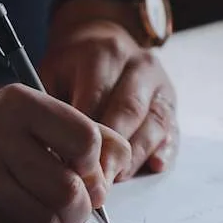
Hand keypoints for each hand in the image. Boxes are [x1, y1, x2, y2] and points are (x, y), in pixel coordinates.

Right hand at [0, 84, 131, 222]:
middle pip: (68, 189)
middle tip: (76, 207)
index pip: (85, 139)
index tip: (84, 168)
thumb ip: (89, 134)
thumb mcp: (40, 117)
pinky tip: (15, 211)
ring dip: (53, 222)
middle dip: (81, 207)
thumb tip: (116, 171)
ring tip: (45, 208)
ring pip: (44, 218)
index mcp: (21, 104)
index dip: (94, 164)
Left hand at [42, 20, 178, 180]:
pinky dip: (165, 150)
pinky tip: (154, 166)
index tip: (71, 165)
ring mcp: (160, 84)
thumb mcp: (52, 74)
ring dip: (135, 156)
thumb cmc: (71, 67)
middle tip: (95, 182)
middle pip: (129, 111)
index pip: (96, 98)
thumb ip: (51, 107)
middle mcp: (138, 65)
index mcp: (104, 53)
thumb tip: (49, 152)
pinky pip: (173, 129)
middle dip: (112, 151)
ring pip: (154, 123)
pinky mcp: (171, 102)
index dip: (84, 136)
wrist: (102, 40)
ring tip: (115, 179)